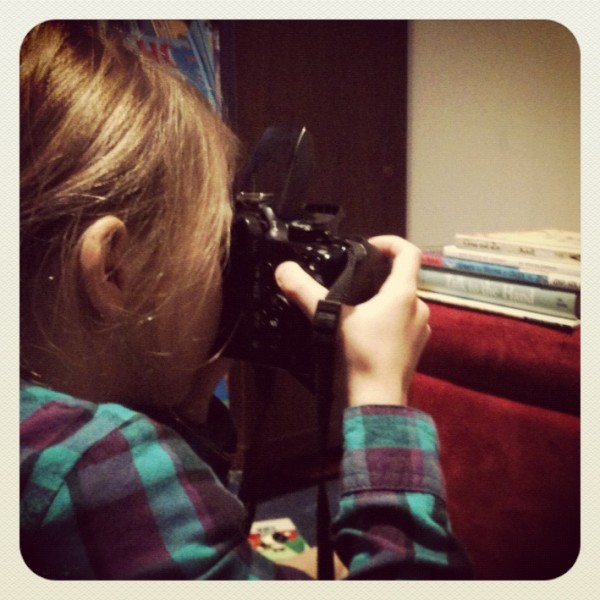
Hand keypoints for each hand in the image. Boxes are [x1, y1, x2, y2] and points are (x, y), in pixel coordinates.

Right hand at [275, 236, 429, 406]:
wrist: (376, 404)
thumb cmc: (359, 358)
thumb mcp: (328, 319)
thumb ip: (305, 291)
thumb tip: (284, 269)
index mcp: (404, 295)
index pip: (409, 253)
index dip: (391, 241)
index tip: (370, 245)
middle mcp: (418, 309)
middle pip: (404, 279)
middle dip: (380, 275)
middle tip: (354, 278)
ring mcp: (420, 331)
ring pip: (403, 304)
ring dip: (383, 300)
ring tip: (356, 307)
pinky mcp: (415, 350)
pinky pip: (403, 325)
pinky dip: (387, 321)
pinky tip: (365, 333)